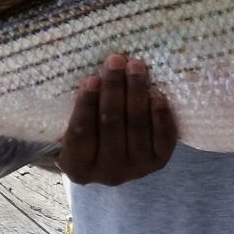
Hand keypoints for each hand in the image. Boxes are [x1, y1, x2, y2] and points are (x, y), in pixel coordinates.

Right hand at [59, 53, 177, 185]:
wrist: (115, 159)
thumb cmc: (88, 138)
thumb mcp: (71, 130)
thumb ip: (77, 112)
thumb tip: (89, 79)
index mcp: (78, 167)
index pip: (81, 132)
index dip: (86, 105)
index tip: (91, 78)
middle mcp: (108, 173)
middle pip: (111, 125)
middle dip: (114, 89)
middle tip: (116, 60)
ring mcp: (136, 169)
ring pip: (137, 127)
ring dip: (137, 93)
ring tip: (136, 67)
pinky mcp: (159, 162)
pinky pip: (162, 136)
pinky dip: (159, 114)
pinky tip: (156, 93)